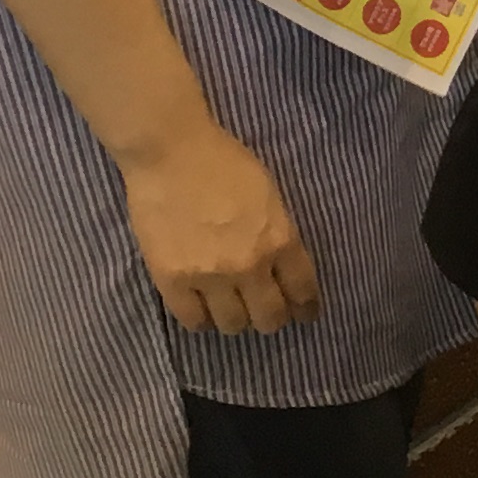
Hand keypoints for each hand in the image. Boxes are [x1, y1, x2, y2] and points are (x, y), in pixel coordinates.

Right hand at [120, 122, 323, 334]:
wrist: (171, 152)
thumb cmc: (224, 163)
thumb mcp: (269, 196)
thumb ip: (278, 235)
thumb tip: (282, 267)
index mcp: (280, 240)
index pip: (303, 291)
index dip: (305, 308)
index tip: (304, 313)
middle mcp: (250, 265)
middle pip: (270, 318)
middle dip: (272, 318)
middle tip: (265, 312)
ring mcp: (210, 276)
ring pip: (232, 325)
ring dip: (236, 319)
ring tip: (230, 309)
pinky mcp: (172, 280)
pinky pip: (193, 320)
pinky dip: (201, 319)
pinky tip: (202, 309)